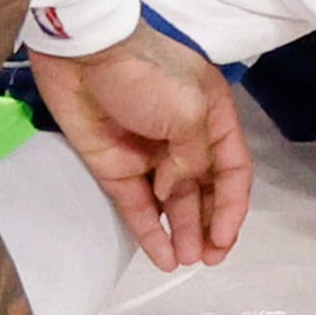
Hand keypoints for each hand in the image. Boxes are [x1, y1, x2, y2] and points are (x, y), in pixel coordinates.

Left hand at [28, 26, 252, 271]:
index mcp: (213, 120)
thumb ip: (194, 160)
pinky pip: (137, 206)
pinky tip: (161, 255)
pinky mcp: (115, 168)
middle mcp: (185, 141)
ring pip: (173, 204)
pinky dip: (150, 232)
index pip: (233, 171)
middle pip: (206, 192)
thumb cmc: (147, 73)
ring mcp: (149, 156)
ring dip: (183, 233)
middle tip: (207, 259)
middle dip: (210, 227)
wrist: (82, 54)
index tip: (224, 238)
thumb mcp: (190, 112)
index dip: (233, 207)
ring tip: (186, 260)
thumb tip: (176, 190)